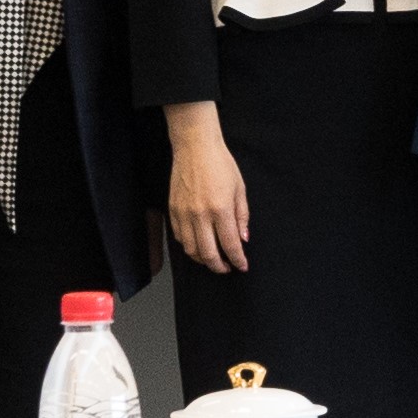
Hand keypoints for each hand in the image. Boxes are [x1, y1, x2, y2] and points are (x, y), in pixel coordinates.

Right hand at [164, 104, 251, 275]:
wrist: (195, 148)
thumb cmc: (221, 164)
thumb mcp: (240, 189)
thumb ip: (242, 217)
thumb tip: (243, 239)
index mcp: (220, 209)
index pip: (230, 244)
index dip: (237, 260)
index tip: (242, 266)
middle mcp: (200, 215)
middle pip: (208, 253)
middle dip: (219, 266)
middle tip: (227, 268)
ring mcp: (183, 214)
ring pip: (190, 248)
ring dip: (203, 259)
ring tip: (213, 259)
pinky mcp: (173, 210)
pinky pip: (179, 237)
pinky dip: (189, 246)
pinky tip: (198, 245)